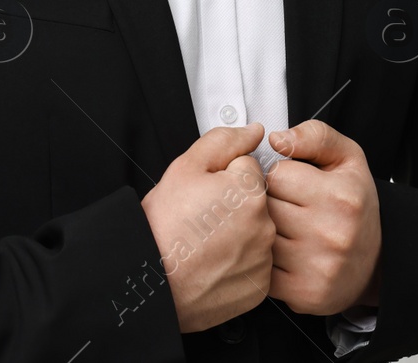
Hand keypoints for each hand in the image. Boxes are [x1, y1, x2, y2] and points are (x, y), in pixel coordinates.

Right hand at [139, 123, 274, 332]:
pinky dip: (237, 264)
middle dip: (232, 205)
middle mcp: (265, 226)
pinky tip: (213, 264)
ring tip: (204, 244)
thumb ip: (224, 141)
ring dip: (236, 234)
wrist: (152, 281)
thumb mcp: (185, 167)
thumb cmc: (163, 227)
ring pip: (254, 232)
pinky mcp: (258, 287)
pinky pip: (253, 265)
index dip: (221, 177)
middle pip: (254, 201)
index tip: (203, 195)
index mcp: (250, 191)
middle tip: (200, 219)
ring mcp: (263, 259)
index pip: (247, 167)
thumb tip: (254, 131)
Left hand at [264, 119, 381, 314]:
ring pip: (259, 236)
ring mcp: (318, 266)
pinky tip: (284, 255)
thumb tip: (277, 138)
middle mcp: (332, 232)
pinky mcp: (304, 294)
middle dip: (269, 202)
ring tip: (287, 230)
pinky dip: (265, 261)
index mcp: (341, 195)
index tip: (294, 185)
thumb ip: (315, 136)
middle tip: (289, 208)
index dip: (281, 176)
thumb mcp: (346, 159)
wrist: (376, 262)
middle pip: (265, 205)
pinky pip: (261, 269)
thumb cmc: (354, 204)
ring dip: (264, 231)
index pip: (278, 173)